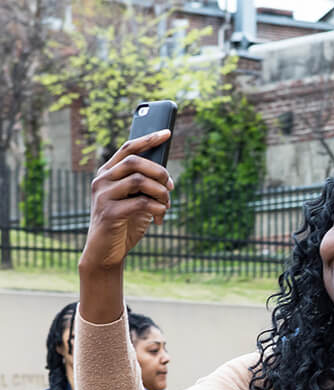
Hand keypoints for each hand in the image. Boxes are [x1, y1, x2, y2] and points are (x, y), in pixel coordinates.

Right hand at [79, 130, 173, 273]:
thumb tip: (166, 175)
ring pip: (140, 181)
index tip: (167, 133)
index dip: (148, 139)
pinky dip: (157, 210)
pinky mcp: (109, 213)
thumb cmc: (124, 224)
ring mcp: (103, 195)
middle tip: (171, 187)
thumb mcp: (135, 200)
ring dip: (161, 193)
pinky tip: (160, 218)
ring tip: (166, 205)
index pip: (127, 149)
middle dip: (160, 172)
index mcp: (107, 173)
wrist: (106, 251)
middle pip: (135, 162)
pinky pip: (141, 203)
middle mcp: (102, 180)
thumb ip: (144, 186)